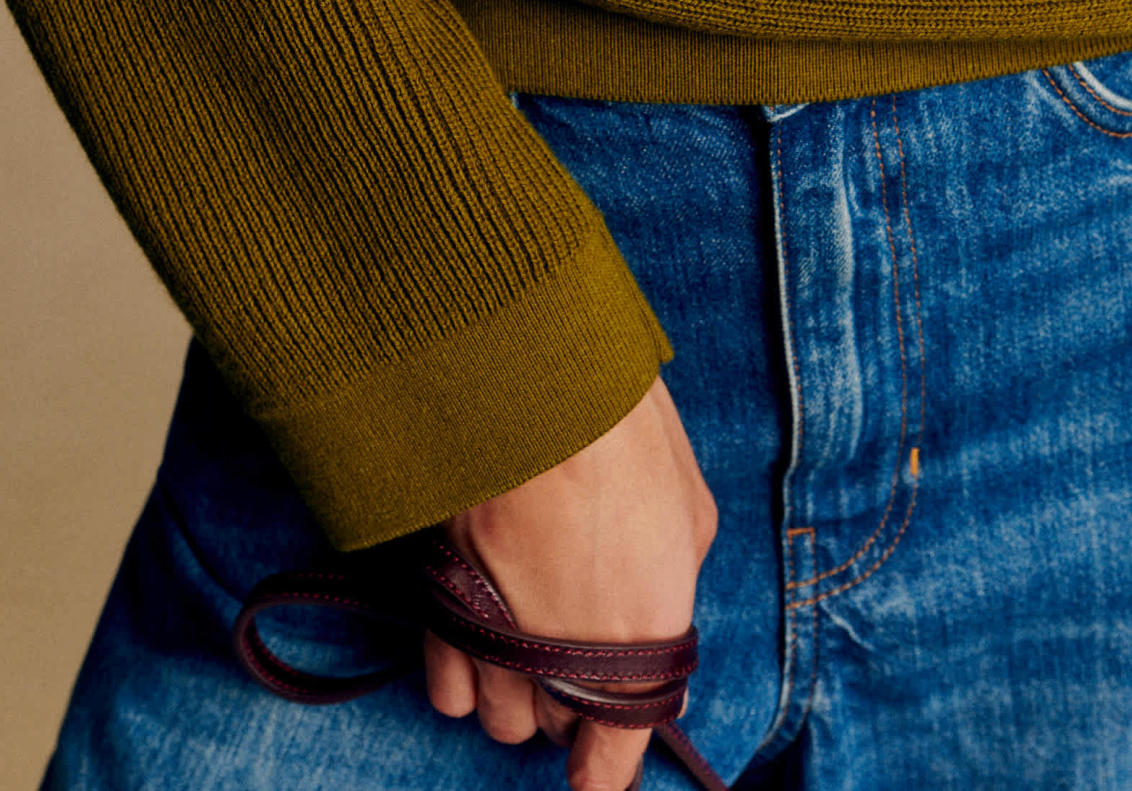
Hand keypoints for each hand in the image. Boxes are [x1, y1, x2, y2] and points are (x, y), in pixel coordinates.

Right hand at [426, 377, 717, 790]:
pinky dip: (463, 676)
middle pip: (556, 728)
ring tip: (527, 639)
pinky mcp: (443, 604)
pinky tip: (478, 640)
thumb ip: (676, 581)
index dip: (606, 771)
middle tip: (579, 647)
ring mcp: (496, 635)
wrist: (535, 379)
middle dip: (571, 700)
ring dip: (517, 692)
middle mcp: (564, 657)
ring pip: (498, 718)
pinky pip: (445, 686)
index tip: (600, 767)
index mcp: (639, 640)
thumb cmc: (625, 432)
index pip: (612, 761)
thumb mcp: (689, 510)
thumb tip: (663, 611)